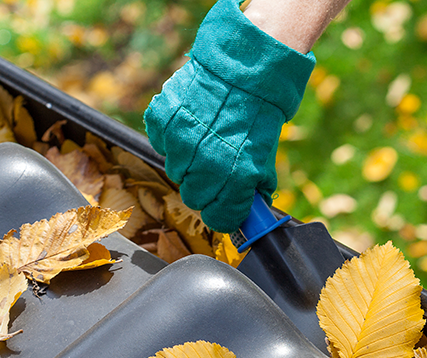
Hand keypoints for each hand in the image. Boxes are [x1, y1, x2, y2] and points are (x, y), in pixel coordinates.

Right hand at [144, 0, 314, 232]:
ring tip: (206, 140)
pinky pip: (161, 144)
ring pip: (176, 172)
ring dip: (189, 163)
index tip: (227, 208)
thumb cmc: (258, 114)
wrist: (243, 69)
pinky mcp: (162, 121)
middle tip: (217, 171)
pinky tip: (191, 125)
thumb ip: (255, 186)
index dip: (224, 214)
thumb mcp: (265, 155)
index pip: (219, 219)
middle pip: (195, 198)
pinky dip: (173, 139)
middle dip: (207, 189)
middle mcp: (205, 164)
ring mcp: (180, 142)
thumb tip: (252, 208)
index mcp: (235, 178)